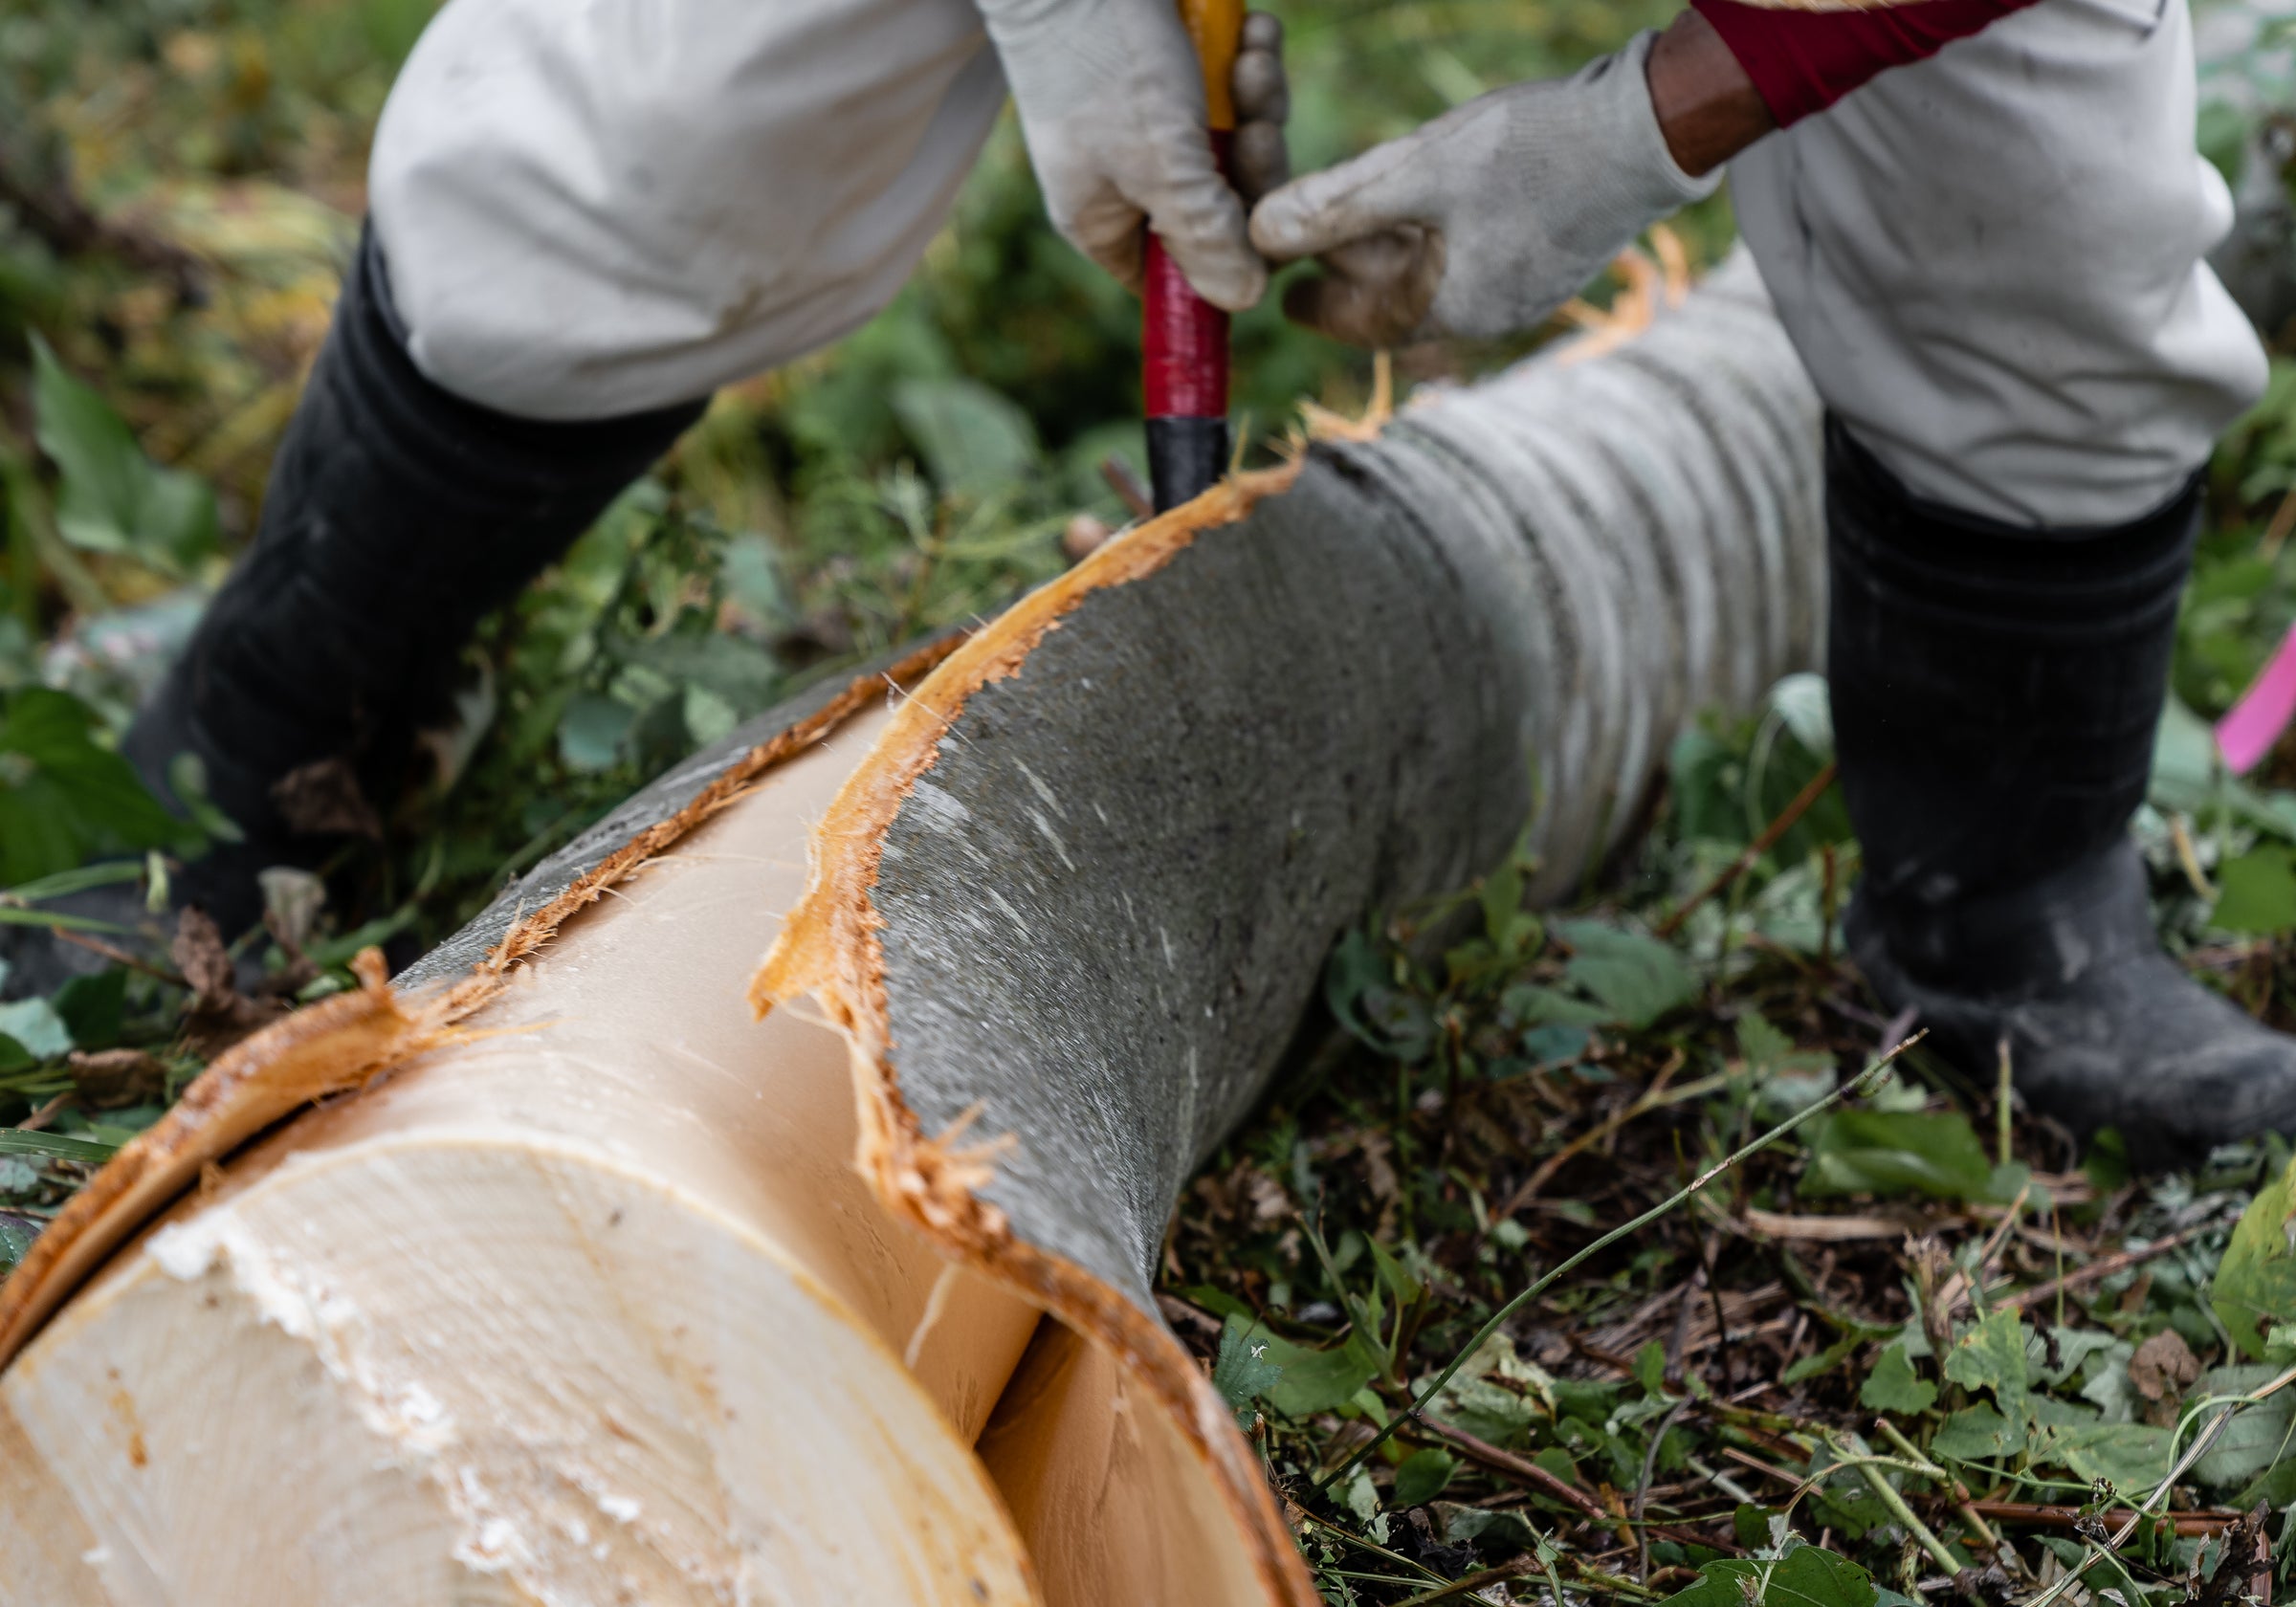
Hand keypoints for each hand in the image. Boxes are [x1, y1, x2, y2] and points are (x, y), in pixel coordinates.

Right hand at [979, 0, 1287, 311]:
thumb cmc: (1105, 57)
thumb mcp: (1160, 164)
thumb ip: (1203, 237)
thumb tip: (1242, 299)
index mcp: (1106, 219)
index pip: (1179, 279)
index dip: (1229, 262)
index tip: (1267, 230)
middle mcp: (1131, 178)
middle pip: (1224, 211)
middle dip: (1256, 166)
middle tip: (1259, 127)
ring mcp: (1156, 124)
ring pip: (1239, 144)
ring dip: (1261, 102)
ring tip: (1251, 61)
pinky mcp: (1180, 72)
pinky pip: (1236, 88)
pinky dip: (1252, 61)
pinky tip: (1254, 34)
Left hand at [1247, 31, 1716, 346]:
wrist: (1653, 130)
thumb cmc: (1536, 150)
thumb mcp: (1419, 171)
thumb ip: (1337, 205)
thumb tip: (1257, 232)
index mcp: (1451, 308)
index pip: (1362, 324)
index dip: (1317, 306)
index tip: (1287, 298)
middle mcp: (1486, 311)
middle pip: (1393, 298)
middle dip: (1347, 270)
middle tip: (1307, 256)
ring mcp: (1521, 285)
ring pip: (1430, 274)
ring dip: (1387, 247)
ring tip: (1353, 223)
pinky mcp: (1545, 253)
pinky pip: (1469, 255)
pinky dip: (1431, 235)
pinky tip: (1423, 205)